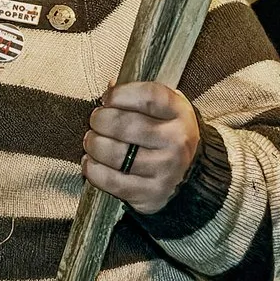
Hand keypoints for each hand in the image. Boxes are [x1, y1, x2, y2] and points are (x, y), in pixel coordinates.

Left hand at [82, 82, 201, 212]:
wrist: (188, 174)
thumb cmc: (166, 135)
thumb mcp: (164, 109)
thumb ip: (139, 96)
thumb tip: (110, 87)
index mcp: (180, 114)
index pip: (147, 97)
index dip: (120, 94)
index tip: (108, 98)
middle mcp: (176, 141)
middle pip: (125, 125)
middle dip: (100, 120)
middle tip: (96, 120)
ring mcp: (165, 170)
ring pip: (114, 153)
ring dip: (93, 145)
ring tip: (92, 141)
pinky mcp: (150, 193)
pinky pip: (110, 180)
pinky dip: (93, 170)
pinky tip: (91, 162)